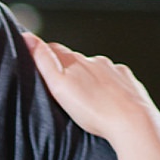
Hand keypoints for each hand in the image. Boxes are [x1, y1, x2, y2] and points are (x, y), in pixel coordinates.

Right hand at [22, 31, 159, 151]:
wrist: (132, 122)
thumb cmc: (94, 109)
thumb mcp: (58, 86)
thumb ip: (43, 60)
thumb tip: (27, 37)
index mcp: (76, 61)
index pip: (54, 49)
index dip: (44, 55)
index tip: (38, 65)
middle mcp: (96, 61)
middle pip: (76, 60)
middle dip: (68, 69)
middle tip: (61, 89)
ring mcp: (115, 71)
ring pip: (97, 70)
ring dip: (89, 79)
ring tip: (85, 99)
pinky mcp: (129, 82)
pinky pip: (116, 80)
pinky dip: (109, 86)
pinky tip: (106, 100)